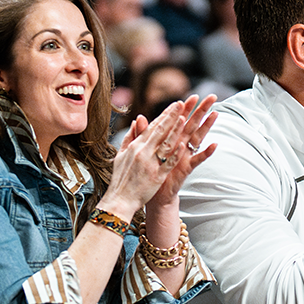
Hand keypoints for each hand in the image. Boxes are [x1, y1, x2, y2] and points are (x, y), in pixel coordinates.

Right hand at [101, 97, 209, 215]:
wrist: (119, 200)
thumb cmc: (121, 178)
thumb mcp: (121, 155)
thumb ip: (130, 137)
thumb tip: (137, 121)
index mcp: (135, 146)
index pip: (153, 127)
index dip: (165, 115)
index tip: (175, 105)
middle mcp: (142, 152)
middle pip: (160, 131)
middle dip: (172, 116)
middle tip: (183, 103)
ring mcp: (150, 164)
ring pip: (165, 144)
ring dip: (174, 131)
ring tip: (184, 118)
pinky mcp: (156, 177)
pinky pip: (167, 164)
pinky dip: (174, 155)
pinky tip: (183, 146)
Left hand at [133, 95, 217, 210]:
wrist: (151, 193)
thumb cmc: (147, 170)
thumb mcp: (142, 150)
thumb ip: (141, 134)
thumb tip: (138, 117)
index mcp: (168, 138)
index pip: (178, 119)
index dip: (185, 108)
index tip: (192, 96)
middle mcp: (179, 144)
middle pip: (192, 124)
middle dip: (201, 110)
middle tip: (212, 97)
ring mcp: (184, 155)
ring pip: (197, 137)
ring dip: (206, 125)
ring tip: (215, 114)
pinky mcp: (186, 167)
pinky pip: (197, 159)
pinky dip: (206, 152)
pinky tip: (215, 144)